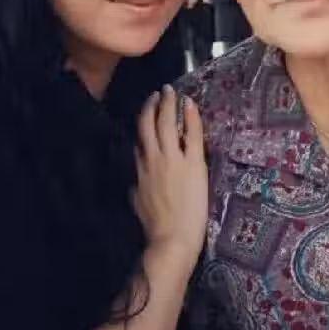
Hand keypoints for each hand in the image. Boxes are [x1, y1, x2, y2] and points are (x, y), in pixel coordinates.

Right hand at [133, 84, 207, 258]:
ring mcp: (173, 159)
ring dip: (168, 103)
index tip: (146, 113)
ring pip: (167, 123)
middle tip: (157, 93)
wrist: (172, 238)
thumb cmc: (157, 227)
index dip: (142, 125)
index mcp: (139, 170)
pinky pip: (192, 133)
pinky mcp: (193, 162)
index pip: (138, 141)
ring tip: (170, 91)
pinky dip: (190, 115)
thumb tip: (135, 182)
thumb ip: (136, 188)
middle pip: (148, 125)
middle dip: (151, 106)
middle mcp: (152, 159)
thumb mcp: (137, 204)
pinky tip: (189, 102)